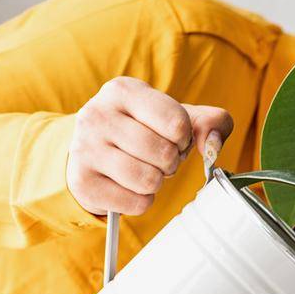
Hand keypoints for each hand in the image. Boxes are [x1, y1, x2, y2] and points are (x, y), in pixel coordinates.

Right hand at [66, 76, 231, 215]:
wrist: (90, 152)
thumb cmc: (142, 130)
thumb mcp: (175, 116)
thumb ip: (211, 122)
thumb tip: (212, 144)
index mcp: (123, 90)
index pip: (177, 122)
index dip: (185, 139)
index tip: (174, 139)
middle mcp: (97, 115)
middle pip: (164, 153)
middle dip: (171, 163)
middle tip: (158, 159)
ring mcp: (84, 149)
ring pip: (149, 180)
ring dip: (157, 182)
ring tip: (145, 171)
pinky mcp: (82, 182)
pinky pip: (135, 203)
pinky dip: (142, 201)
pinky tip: (130, 187)